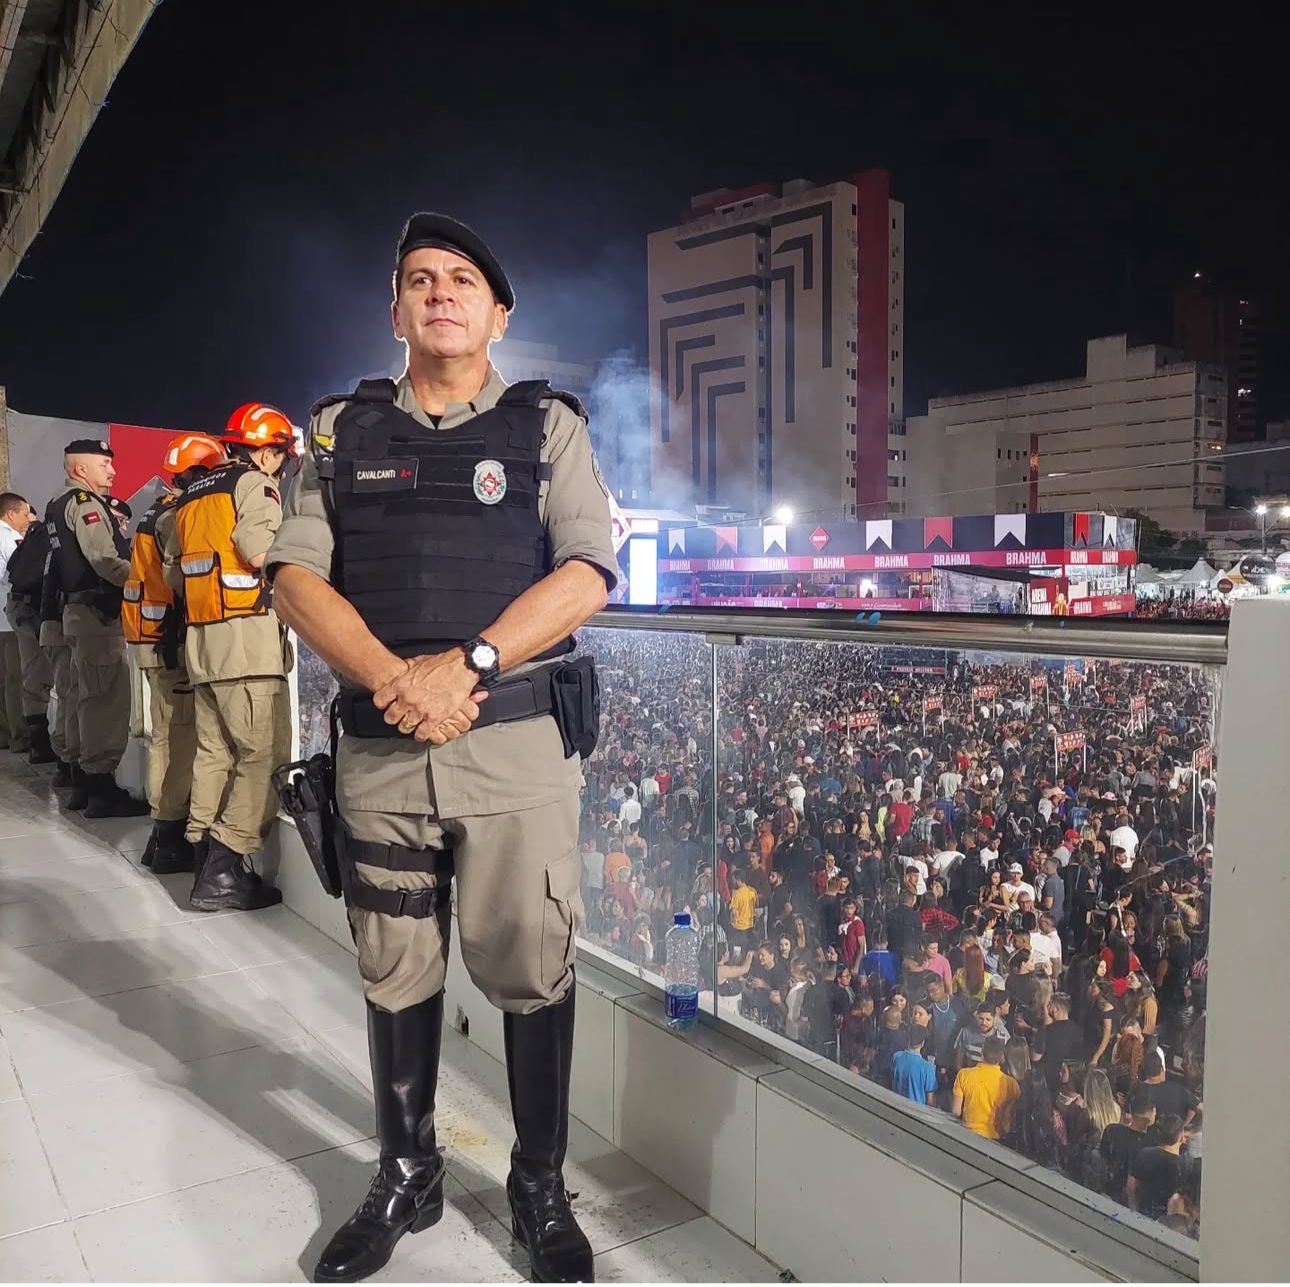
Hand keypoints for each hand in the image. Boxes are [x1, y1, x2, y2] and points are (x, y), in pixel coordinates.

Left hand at [372, 648, 488, 741]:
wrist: (461, 667)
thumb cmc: (443, 663)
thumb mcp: (419, 662)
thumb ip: (408, 668)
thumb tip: (404, 667)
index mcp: (401, 684)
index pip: (380, 701)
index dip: (384, 705)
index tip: (388, 705)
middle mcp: (408, 698)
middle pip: (390, 717)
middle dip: (395, 718)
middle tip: (399, 718)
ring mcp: (420, 709)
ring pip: (405, 727)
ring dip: (408, 727)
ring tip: (412, 726)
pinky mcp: (435, 717)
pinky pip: (422, 733)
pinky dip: (422, 734)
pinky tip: (423, 732)